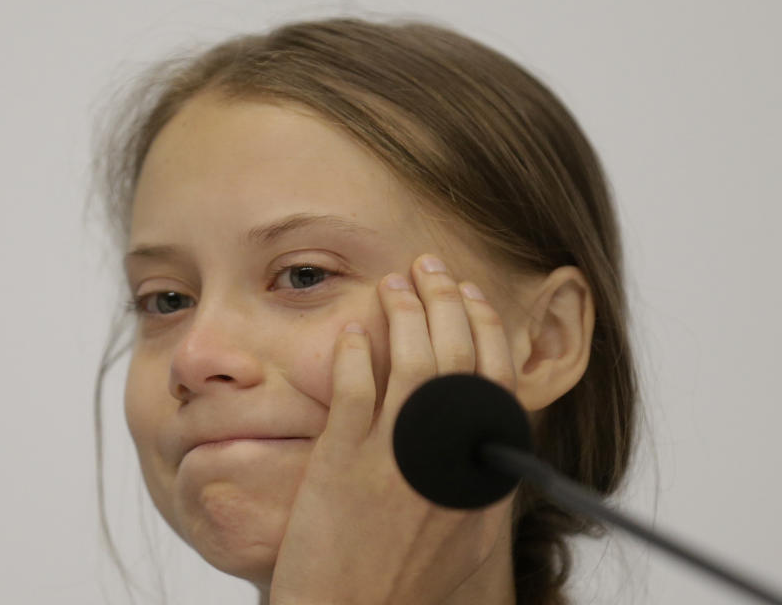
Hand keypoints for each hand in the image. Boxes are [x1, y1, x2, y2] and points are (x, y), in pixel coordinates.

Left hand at [268, 254, 518, 604]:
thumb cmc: (409, 584)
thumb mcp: (469, 536)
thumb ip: (483, 480)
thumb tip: (488, 432)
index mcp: (482, 470)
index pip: (497, 379)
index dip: (485, 327)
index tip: (473, 295)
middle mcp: (446, 456)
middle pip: (456, 355)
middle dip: (446, 299)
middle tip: (431, 267)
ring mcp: (395, 455)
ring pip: (410, 360)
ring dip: (404, 311)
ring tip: (394, 283)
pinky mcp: (344, 461)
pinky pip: (353, 388)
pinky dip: (353, 351)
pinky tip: (350, 331)